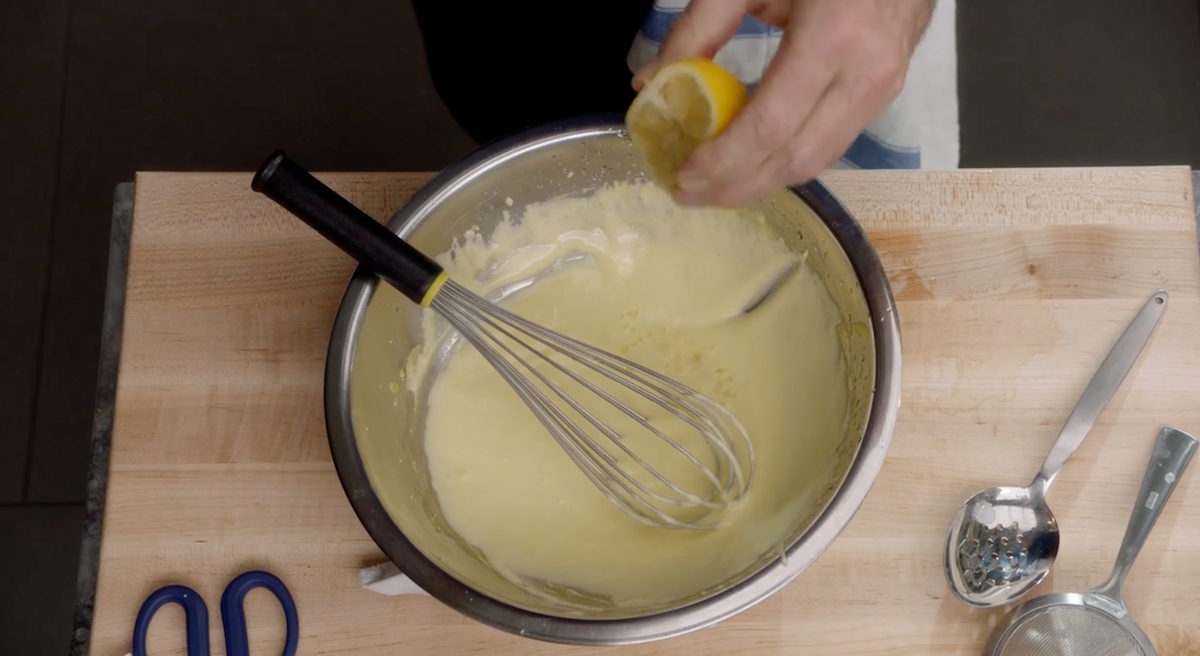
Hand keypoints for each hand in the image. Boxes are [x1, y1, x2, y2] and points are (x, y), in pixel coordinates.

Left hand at [633, 0, 934, 206]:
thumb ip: (699, 27)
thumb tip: (653, 82)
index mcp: (833, 37)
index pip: (769, 126)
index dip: (723, 161)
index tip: (683, 176)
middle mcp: (866, 73)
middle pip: (794, 159)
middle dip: (737, 187)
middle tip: (688, 195)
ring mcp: (884, 88)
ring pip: (817, 161)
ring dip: (761, 182)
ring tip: (714, 186)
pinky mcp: (887, 93)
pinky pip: (831, 143)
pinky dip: (786, 159)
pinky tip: (751, 160)